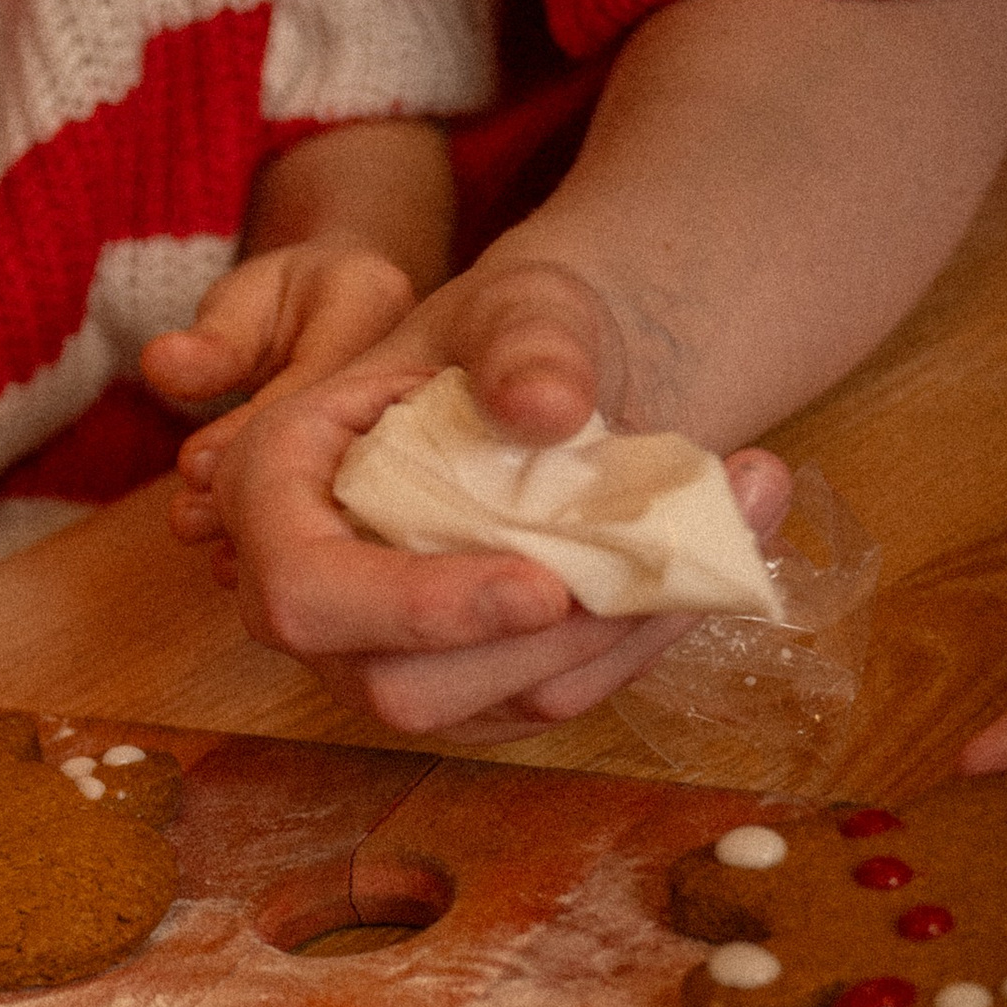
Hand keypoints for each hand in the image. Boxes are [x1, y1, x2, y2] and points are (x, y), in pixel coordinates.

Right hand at [177, 252, 785, 742]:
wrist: (563, 386)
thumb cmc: (515, 336)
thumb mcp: (522, 300)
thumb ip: (528, 336)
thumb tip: (544, 405)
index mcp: (280, 490)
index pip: (307, 592)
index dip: (413, 608)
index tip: (543, 586)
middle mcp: (318, 595)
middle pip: (399, 685)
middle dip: (541, 642)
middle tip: (660, 563)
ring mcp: (389, 656)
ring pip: (492, 705)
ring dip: (617, 638)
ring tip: (725, 524)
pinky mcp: (472, 688)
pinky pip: (553, 700)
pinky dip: (640, 642)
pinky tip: (703, 566)